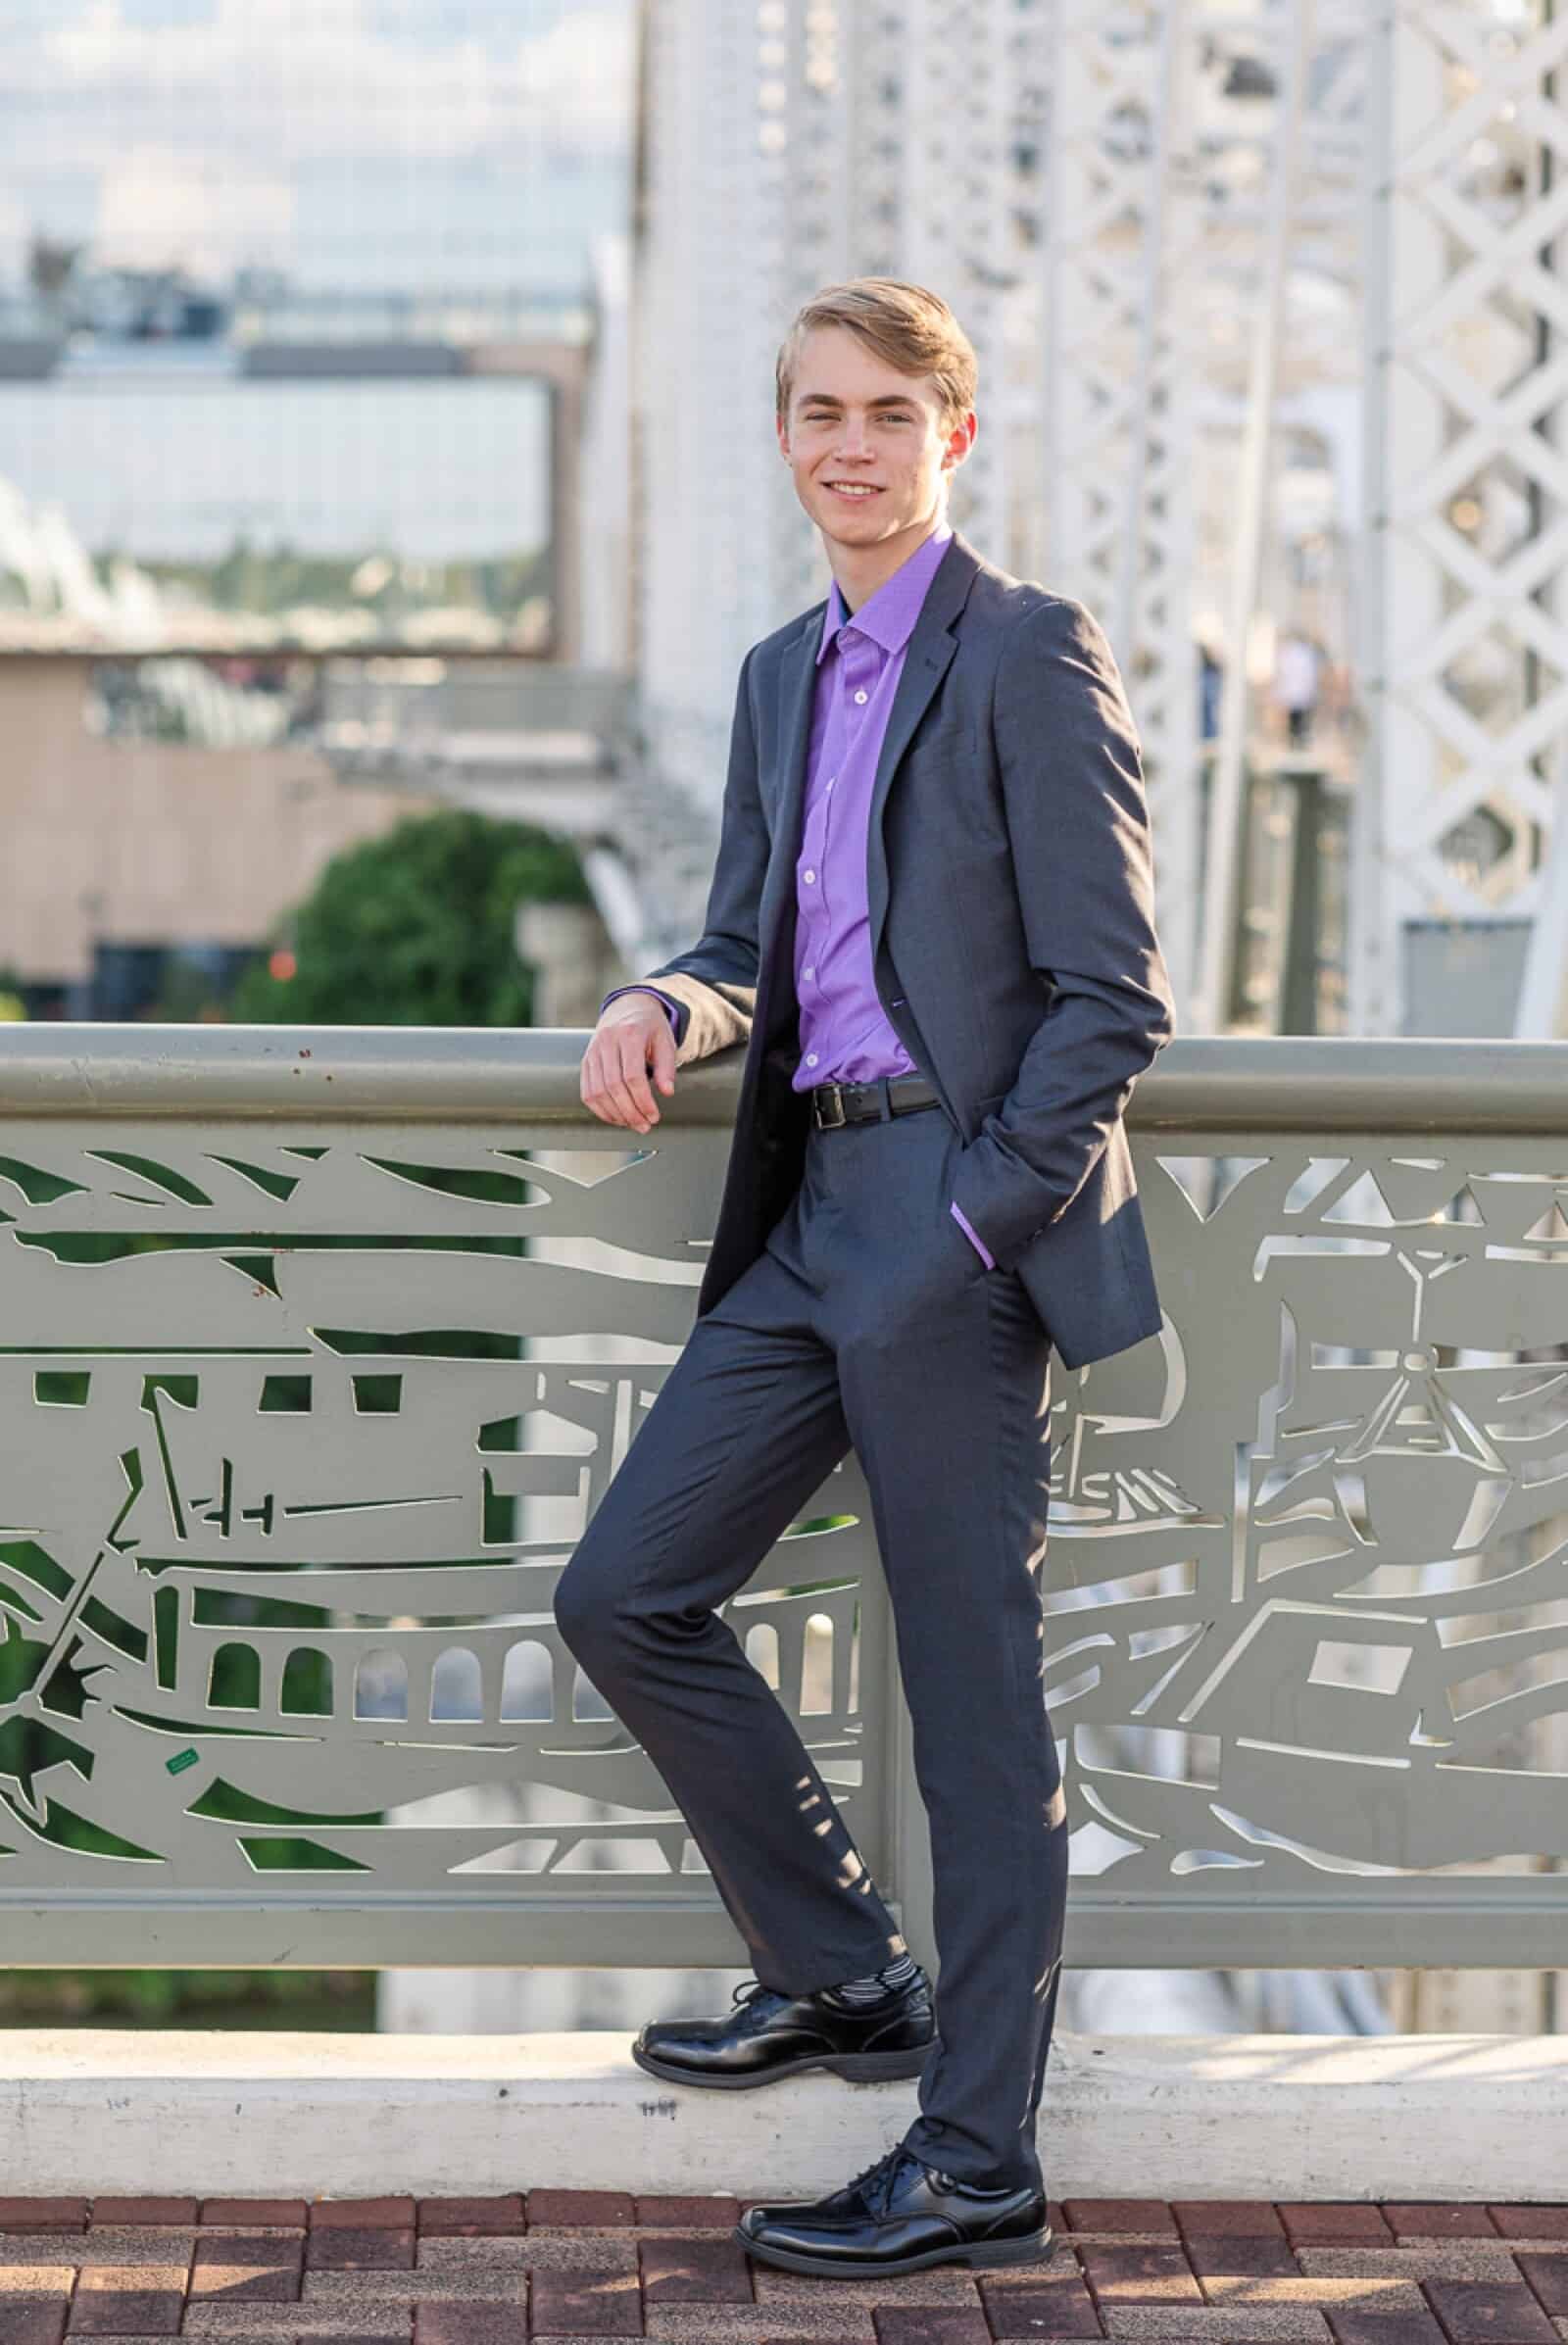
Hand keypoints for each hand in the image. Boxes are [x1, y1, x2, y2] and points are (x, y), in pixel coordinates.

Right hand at [581, 992, 676, 1133]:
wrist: (626, 1007)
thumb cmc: (649, 1026)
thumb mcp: (665, 1040)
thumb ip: (667, 1066)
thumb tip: (667, 1092)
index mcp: (629, 1034)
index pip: (633, 1075)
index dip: (643, 1100)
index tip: (654, 1115)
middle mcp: (606, 1042)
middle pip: (613, 1086)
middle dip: (630, 1112)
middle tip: (644, 1126)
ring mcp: (592, 1052)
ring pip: (597, 1092)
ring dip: (615, 1114)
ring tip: (632, 1124)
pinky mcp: (585, 1061)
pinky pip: (587, 1092)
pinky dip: (600, 1110)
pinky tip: (616, 1117)